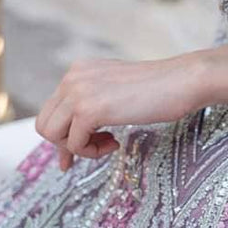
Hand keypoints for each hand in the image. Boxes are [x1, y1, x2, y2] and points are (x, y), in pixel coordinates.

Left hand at [34, 53, 208, 171]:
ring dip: (80, 149)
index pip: (52, 109)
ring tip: (109, 143)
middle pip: (45, 124)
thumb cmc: (159, 89)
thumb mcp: (116, 91)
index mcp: (78, 70)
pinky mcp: (89, 109)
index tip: (72, 156)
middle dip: (65, 144)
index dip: (62, 136)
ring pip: (53, 135)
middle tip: (93, 151)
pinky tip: (116, 142)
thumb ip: (93, 104)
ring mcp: (78, 92)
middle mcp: (72, 77)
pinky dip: (93, 152)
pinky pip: (74, 144)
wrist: (182, 81)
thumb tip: (72, 137)